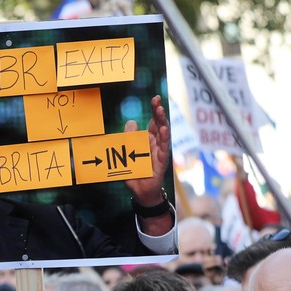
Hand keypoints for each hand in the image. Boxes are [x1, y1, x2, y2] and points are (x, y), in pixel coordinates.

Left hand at [124, 95, 172, 235]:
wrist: (141, 192)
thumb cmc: (135, 172)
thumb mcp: (126, 153)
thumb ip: (128, 138)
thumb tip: (131, 122)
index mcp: (148, 140)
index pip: (152, 122)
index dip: (154, 110)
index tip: (155, 98)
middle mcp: (156, 144)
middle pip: (159, 125)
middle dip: (158, 113)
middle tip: (157, 101)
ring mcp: (160, 153)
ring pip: (163, 135)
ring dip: (162, 122)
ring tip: (160, 111)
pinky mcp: (161, 162)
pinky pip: (163, 149)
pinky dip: (163, 139)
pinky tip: (163, 130)